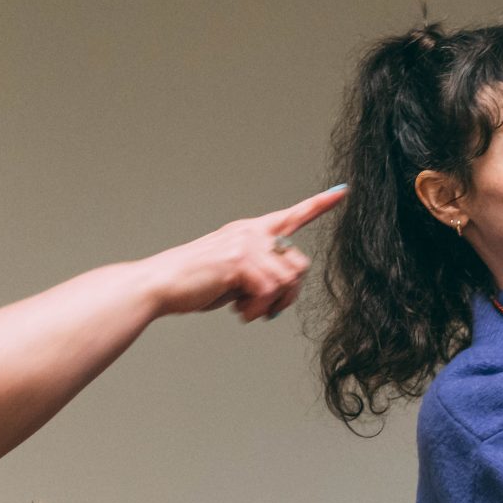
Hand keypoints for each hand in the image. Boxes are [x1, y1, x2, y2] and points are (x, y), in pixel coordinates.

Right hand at [146, 185, 345, 322]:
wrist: (161, 284)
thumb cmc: (194, 283)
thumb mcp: (233, 275)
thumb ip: (259, 273)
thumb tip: (282, 290)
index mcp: (249, 231)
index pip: (291, 215)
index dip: (318, 205)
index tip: (341, 192)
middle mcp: (251, 232)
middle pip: (298, 264)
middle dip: (288, 294)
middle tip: (264, 309)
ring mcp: (246, 244)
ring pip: (287, 280)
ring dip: (270, 305)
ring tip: (245, 309)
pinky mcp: (240, 260)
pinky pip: (270, 291)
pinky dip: (257, 310)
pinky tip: (239, 309)